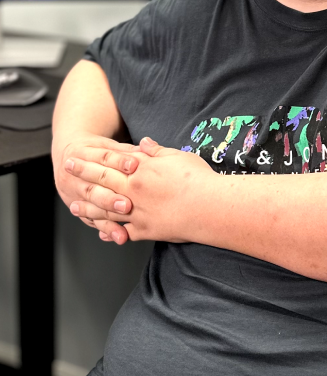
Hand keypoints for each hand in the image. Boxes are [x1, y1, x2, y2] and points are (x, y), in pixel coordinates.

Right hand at [54, 134, 139, 244]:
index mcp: (82, 154)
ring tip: (123, 231)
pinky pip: (93, 221)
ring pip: (91, 208)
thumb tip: (147, 147)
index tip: (135, 166)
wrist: (68, 158)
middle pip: (93, 188)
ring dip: (108, 219)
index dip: (119, 161)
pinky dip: (107, 229)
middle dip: (110, 198)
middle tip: (127, 205)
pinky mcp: (80, 209)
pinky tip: (119, 236)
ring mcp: (74, 195)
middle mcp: (75, 177)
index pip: (103, 157)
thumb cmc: (96, 151)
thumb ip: (127, 150)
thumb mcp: (108, 145)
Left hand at [65, 137, 213, 244]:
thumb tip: (143, 144)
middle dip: (82, 175)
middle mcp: (135, 190)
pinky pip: (123, 231)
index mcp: (142, 170)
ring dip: (88, 207)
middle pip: (101, 182)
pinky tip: (103, 232)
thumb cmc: (199, 179)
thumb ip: (157, 152)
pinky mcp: (146, 230)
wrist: (211, 206)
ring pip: (106, 209)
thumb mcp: (179, 157)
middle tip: (67, 170)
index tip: (76, 156)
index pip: (110, 161)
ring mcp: (138, 212)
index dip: (91, 158)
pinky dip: (112, 231)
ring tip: (75, 206)